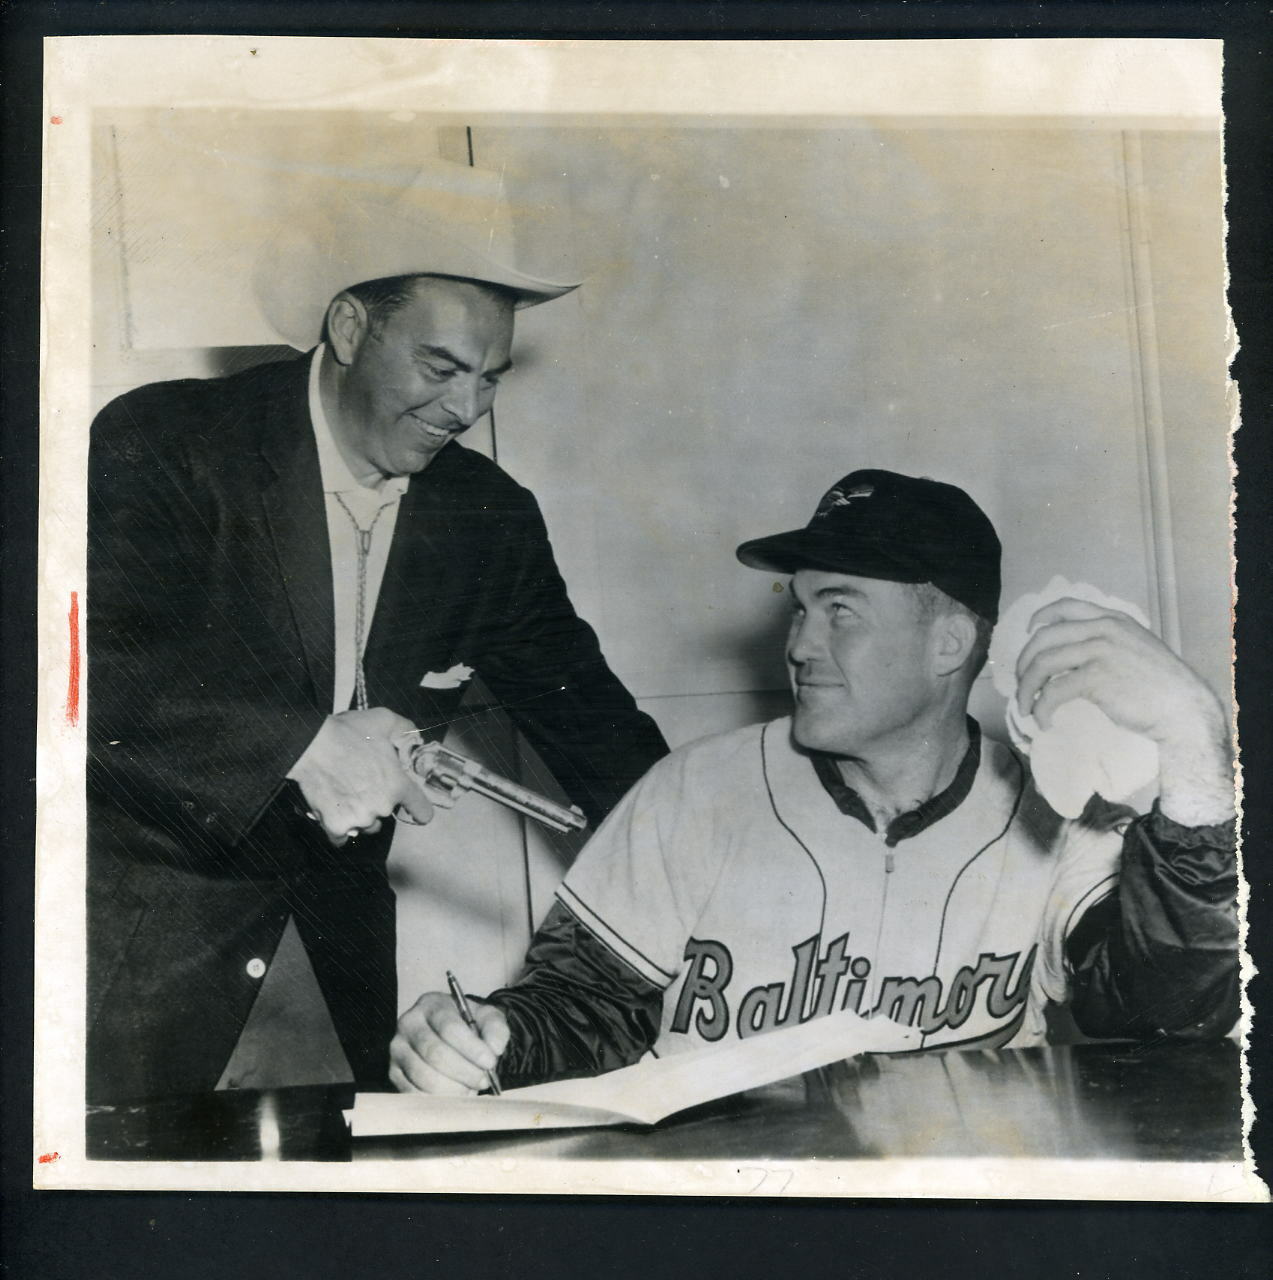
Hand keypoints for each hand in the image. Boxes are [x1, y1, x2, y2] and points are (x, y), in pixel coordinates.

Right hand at [287, 707, 434, 841]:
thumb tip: (415, 740)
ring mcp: (359, 818)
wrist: (310, 745)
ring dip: (359, 815)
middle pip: (386, 814)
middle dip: (377, 801)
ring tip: (346, 794)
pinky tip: (334, 813)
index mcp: (397, 785)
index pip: (421, 810)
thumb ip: (405, 729)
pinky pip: (341, 836)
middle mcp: (382, 806)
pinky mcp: (336, 826)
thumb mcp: (383, 720)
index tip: (415, 810)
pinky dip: (338, 827)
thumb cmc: (347, 732)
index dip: (419, 810)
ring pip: (365, 825)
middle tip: (361, 783)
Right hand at [390, 992, 509, 1094]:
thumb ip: (496, 1029)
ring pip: (423, 1075)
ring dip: (452, 1088)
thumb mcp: (487, 1019)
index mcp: (432, 1004)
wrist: (449, 1036)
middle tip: (483, 1080)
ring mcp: (398, 1049)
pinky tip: (453, 1095)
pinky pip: (412, 1092)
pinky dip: (436, 1099)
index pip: (449, 1027)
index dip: (471, 1048)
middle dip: (464, 1071)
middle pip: (434, 1053)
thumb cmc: (468, 1026)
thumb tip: (494, 1049)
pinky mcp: (393, 1072)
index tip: (490, 1062)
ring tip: (470, 1088)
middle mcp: (409, 1023)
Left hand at [1016, 598, 1232, 823]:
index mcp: (1113, 619)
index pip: (1066, 606)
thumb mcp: (1135, 647)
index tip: (1029, 630)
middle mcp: (1104, 629)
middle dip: (1024, 662)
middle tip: (1020, 683)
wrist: (1184, 708)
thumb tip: (1070, 652)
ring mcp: (1101, 651)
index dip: (1040, 616)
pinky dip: (1042, 708)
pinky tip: (1044, 720)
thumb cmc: (1160, 685)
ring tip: (1025, 707)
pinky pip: (1054, 691)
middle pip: (1044, 638)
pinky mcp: (1097, 678)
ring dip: (1026, 689)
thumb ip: (1107, 641)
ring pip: (1043, 664)